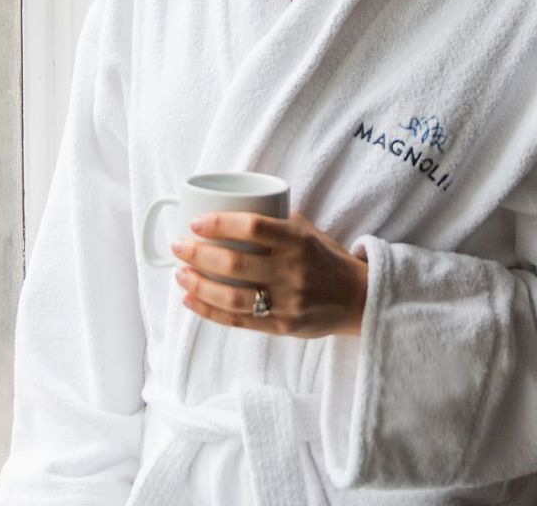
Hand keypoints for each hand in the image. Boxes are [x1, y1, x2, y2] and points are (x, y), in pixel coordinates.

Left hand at [170, 210, 367, 338]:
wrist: (358, 299)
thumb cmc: (327, 259)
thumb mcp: (309, 232)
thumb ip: (276, 222)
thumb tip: (233, 209)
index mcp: (299, 241)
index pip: (254, 227)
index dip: (220, 223)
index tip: (196, 222)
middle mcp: (293, 271)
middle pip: (235, 263)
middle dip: (198, 254)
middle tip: (178, 246)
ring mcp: (287, 301)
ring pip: (232, 296)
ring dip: (199, 285)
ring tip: (180, 274)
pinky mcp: (282, 326)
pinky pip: (238, 320)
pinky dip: (209, 311)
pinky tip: (190, 300)